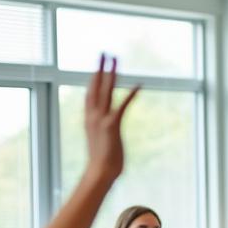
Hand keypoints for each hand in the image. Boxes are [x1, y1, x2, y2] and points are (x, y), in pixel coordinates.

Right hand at [84, 54, 138, 184]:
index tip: (97, 67)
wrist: (99, 173)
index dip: (93, 79)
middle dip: (100, 68)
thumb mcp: (100, 143)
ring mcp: (101, 119)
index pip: (90, 94)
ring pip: (106, 90)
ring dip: (111, 73)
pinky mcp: (112, 125)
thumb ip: (102, 134)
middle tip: (103, 53)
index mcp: (89, 119)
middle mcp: (93, 116)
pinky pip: (122, 105)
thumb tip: (106, 135)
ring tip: (114, 58)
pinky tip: (139, 84)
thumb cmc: (102, 163)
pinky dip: (131, 94)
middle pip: (95, 86)